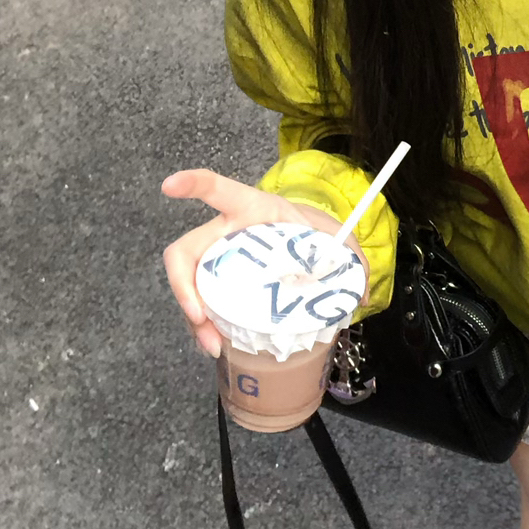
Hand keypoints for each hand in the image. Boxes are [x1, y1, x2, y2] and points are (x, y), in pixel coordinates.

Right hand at [160, 168, 365, 357]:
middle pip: (184, 250)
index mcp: (250, 207)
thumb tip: (359, 296)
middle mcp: (224, 231)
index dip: (193, 183)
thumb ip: (350, 259)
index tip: (169, 185)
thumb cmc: (309, 231)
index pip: (217, 188)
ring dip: (193, 318)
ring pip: (188, 285)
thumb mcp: (332, 238)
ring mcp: (215, 258)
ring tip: (213, 345)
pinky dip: (205, 327)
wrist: (304, 240)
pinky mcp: (217, 283)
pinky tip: (219, 345)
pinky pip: (200, 304)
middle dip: (183, 285)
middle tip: (198, 315)